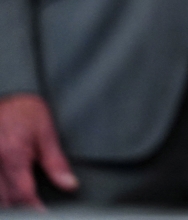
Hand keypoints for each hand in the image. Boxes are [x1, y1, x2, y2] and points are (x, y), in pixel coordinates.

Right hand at [0, 93, 77, 208]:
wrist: (4, 91)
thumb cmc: (23, 109)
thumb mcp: (46, 130)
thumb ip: (55, 161)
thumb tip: (69, 185)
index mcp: (12, 156)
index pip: (23, 195)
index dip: (35, 210)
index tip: (45, 215)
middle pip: (5, 200)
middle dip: (22, 209)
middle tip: (38, 211)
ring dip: (9, 203)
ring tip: (27, 205)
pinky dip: (0, 194)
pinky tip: (10, 194)